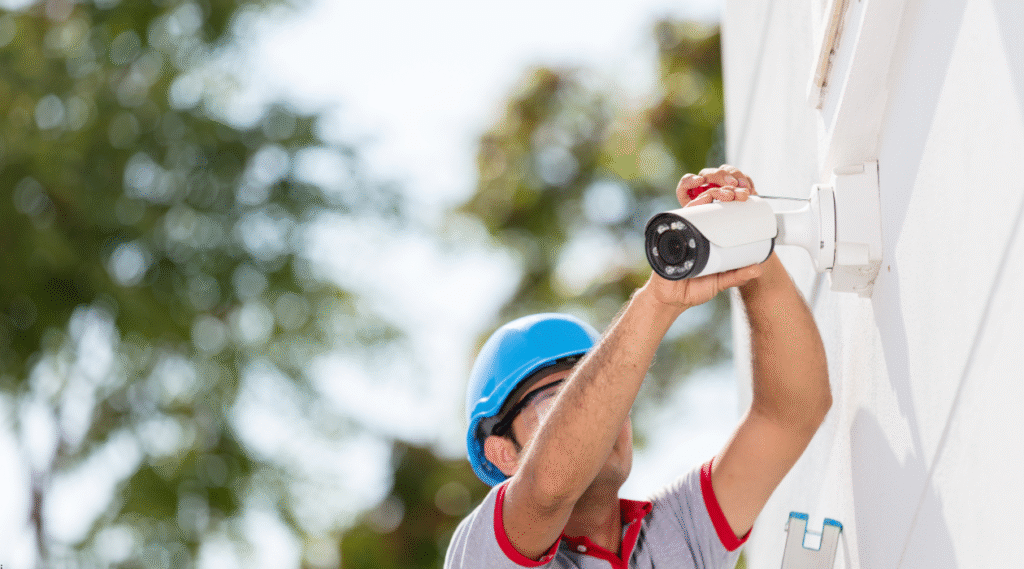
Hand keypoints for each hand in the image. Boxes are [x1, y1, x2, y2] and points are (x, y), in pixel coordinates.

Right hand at [644, 165, 764, 310]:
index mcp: (708, 238)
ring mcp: (683, 232)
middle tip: (739, 195)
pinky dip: (690, 207)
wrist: (670, 301)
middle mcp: (695, 231)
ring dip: (711, 195)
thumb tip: (759, 269)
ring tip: (724, 195)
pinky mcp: (671, 236)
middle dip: (725, 192)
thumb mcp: (720, 282)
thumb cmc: (694, 289)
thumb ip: (737, 276)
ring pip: (697, 207)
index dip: (733, 200)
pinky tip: (701, 200)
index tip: (746, 196)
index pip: (721, 212)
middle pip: (710, 204)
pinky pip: (679, 217)